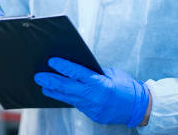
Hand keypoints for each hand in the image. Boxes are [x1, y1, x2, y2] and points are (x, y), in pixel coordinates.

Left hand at [34, 57, 148, 126]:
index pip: (76, 73)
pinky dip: (68, 98)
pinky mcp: (93, 115)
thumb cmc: (126, 86)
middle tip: (38, 76)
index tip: (51, 61)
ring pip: (68, 98)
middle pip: (67, 87)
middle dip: (50, 80)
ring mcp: (92, 107)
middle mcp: (93, 96)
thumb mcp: (111, 74)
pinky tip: (60, 94)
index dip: (62, 66)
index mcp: (99, 83)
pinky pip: (77, 105)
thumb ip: (94, 72)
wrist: (139, 107)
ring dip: (55, 91)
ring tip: (43, 86)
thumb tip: (77, 69)